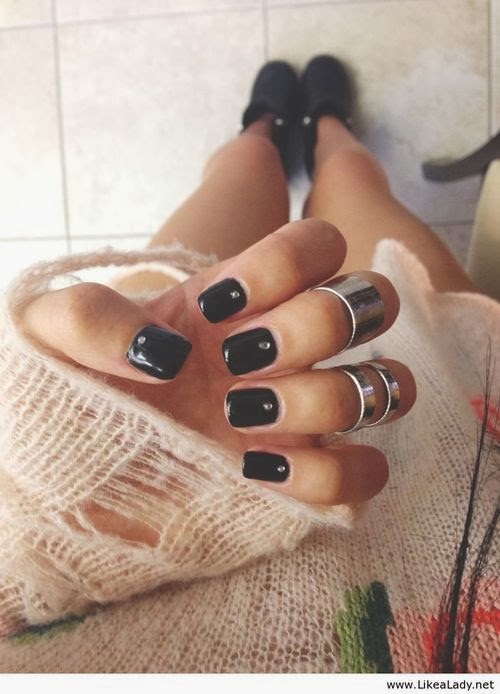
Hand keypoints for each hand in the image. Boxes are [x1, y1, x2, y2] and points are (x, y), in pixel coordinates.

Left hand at [21, 219, 415, 509]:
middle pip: (368, 303)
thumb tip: (166, 355)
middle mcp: (285, 345)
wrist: (76, 459)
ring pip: (388, 385)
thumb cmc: (77, 386)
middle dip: (313, 327)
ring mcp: (302, 409)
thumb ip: (89, 316)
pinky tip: (261, 470)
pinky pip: (365, 472)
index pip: (318, 244)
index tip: (220, 308)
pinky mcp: (303, 472)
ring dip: (327, 397)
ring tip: (245, 417)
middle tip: (242, 360)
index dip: (287, 266)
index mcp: (241, 297)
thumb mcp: (58, 336)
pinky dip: (332, 474)